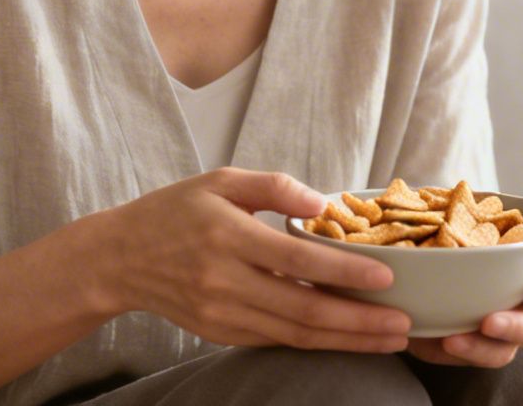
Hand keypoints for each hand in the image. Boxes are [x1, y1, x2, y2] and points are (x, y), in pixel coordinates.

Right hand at [94, 167, 410, 352]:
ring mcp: (221, 313)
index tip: (387, 277)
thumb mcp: (222, 180)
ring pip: (294, 334)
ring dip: (345, 340)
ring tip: (387, 339)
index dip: (346, 272)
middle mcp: (225, 280)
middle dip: (359, 321)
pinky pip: (275, 340)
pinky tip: (345, 339)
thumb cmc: (175, 211)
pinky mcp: (220, 333)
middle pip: (303, 308)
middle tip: (403, 323)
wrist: (119, 258)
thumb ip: (275, 187)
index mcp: (229, 235)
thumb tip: (325, 203)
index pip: (298, 259)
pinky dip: (314, 342)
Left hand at [405, 187, 522, 367]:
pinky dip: (441, 351)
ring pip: (500, 353)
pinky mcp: (471, 347)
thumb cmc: (491, 235)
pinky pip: (459, 357)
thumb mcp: (508, 217)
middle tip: (489, 322)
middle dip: (515, 327)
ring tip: (451, 340)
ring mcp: (504, 335)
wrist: (451, 254)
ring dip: (478, 349)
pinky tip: (425, 339)